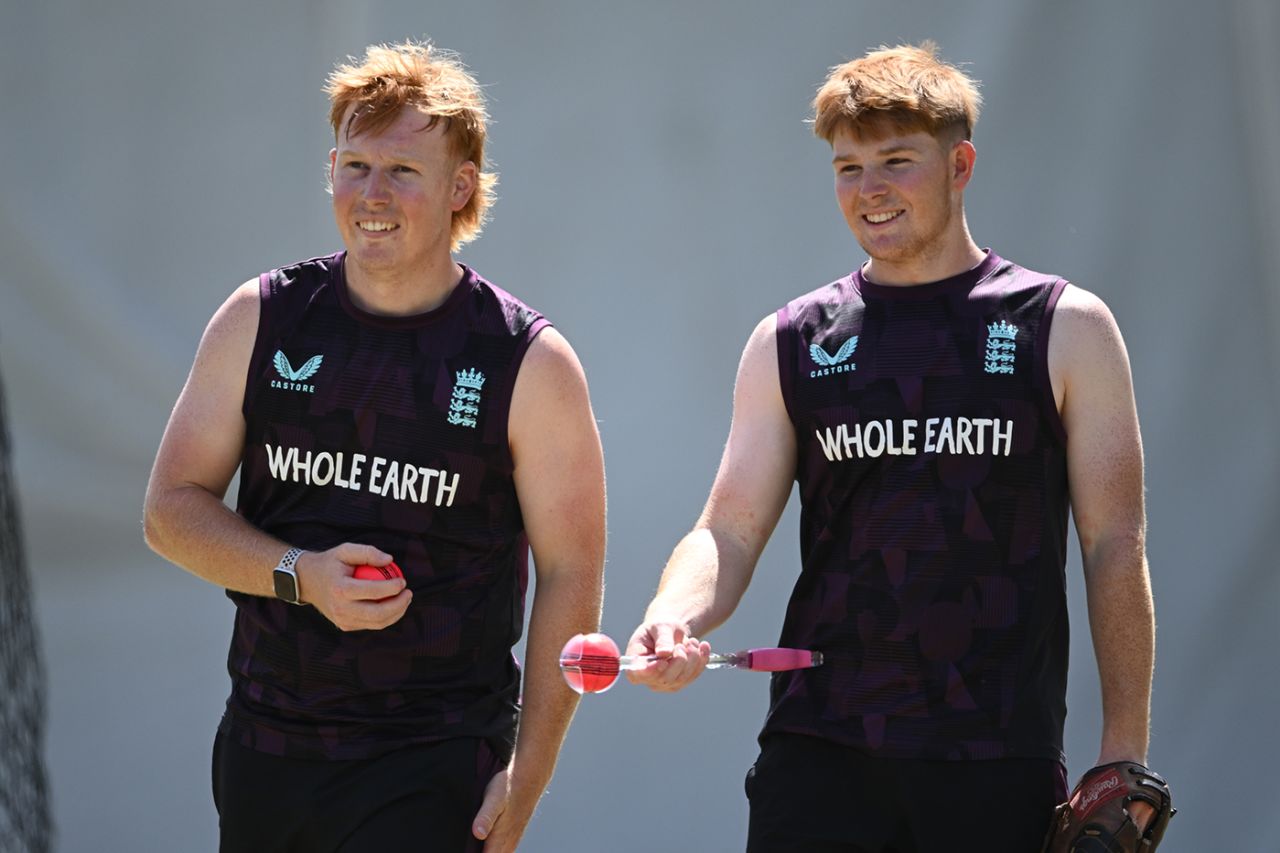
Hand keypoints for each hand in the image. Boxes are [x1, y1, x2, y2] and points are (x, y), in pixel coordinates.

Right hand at [295, 543, 410, 630]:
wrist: (306, 581)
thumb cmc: (329, 563)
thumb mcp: (345, 550)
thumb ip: (368, 552)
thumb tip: (389, 560)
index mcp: (340, 589)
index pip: (373, 592)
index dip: (392, 588)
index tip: (403, 581)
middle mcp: (340, 608)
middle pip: (377, 614)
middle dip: (399, 605)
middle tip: (408, 594)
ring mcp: (342, 620)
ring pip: (376, 623)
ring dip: (396, 613)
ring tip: (404, 600)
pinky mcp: (344, 625)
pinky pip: (370, 625)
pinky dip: (384, 617)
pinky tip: (392, 606)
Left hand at [472, 766, 535, 851]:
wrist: (528, 777)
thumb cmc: (508, 787)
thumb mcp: (493, 799)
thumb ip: (485, 817)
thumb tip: (478, 834)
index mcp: (500, 838)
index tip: (467, 850)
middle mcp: (507, 842)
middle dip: (482, 852)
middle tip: (471, 846)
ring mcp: (513, 838)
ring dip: (491, 851)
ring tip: (480, 844)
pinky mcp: (516, 832)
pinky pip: (506, 849)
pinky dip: (497, 849)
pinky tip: (491, 842)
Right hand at [623, 620, 710, 691]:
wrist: (671, 631)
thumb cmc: (661, 627)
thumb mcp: (661, 626)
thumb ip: (662, 639)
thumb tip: (664, 653)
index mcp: (635, 661)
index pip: (637, 674)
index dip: (650, 671)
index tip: (663, 661)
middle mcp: (647, 676)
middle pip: (664, 678)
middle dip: (679, 660)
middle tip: (683, 644)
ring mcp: (663, 682)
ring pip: (681, 679)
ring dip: (692, 659)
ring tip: (693, 641)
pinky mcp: (679, 682)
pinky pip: (693, 676)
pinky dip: (701, 661)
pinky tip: (703, 647)